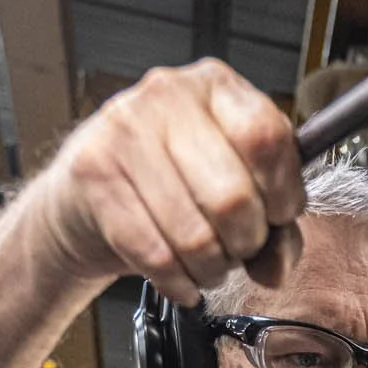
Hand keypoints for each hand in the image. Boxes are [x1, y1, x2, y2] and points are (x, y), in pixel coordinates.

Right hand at [27, 60, 304, 304]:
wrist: (85, 197)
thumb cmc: (170, 187)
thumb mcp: (236, 191)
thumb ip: (276, 229)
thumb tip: (276, 267)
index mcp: (216, 86)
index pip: (267, 138)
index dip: (283, 192)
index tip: (277, 217)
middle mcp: (168, 95)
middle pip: (234, 196)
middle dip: (245, 243)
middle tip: (235, 248)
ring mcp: (125, 130)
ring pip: (196, 236)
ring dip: (211, 269)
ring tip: (205, 263)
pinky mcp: (93, 172)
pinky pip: (156, 255)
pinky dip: (177, 282)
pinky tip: (178, 276)